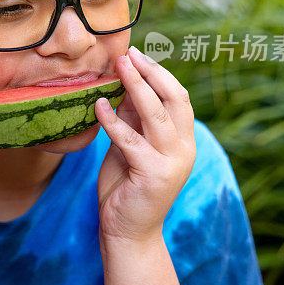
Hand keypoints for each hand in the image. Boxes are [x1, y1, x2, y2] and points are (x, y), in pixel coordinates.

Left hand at [95, 46, 195, 245]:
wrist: (128, 231)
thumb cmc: (127, 184)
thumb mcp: (131, 144)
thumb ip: (133, 117)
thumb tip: (125, 80)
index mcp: (183, 139)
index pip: (178, 96)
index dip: (158, 72)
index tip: (136, 54)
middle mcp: (185, 148)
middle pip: (174, 98)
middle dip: (151, 72)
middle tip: (129, 53)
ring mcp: (172, 162)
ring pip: (156, 114)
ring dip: (136, 86)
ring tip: (118, 67)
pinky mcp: (152, 175)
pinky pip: (130, 139)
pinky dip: (113, 120)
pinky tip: (98, 106)